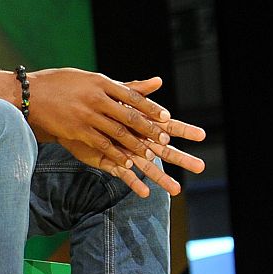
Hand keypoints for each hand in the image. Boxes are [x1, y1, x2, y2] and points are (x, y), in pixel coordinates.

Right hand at [25, 69, 173, 172]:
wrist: (27, 96)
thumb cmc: (57, 84)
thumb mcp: (86, 78)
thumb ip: (114, 84)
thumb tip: (152, 81)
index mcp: (99, 82)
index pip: (132, 95)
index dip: (150, 107)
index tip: (166, 117)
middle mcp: (95, 98)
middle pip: (128, 115)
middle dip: (148, 129)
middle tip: (163, 140)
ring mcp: (85, 115)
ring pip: (118, 132)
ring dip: (135, 145)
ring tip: (149, 156)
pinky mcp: (76, 130)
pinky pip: (101, 144)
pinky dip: (116, 154)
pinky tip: (126, 162)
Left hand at [54, 77, 205, 197]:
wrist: (70, 116)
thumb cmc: (96, 105)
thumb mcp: (117, 97)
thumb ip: (137, 92)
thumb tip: (158, 80)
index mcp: (141, 124)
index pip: (167, 127)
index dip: (184, 131)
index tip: (202, 135)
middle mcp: (136, 140)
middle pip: (163, 150)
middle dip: (182, 158)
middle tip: (201, 166)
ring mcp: (125, 152)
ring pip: (147, 166)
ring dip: (161, 178)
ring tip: (177, 190)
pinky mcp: (110, 160)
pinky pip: (123, 174)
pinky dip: (133, 183)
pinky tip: (144, 193)